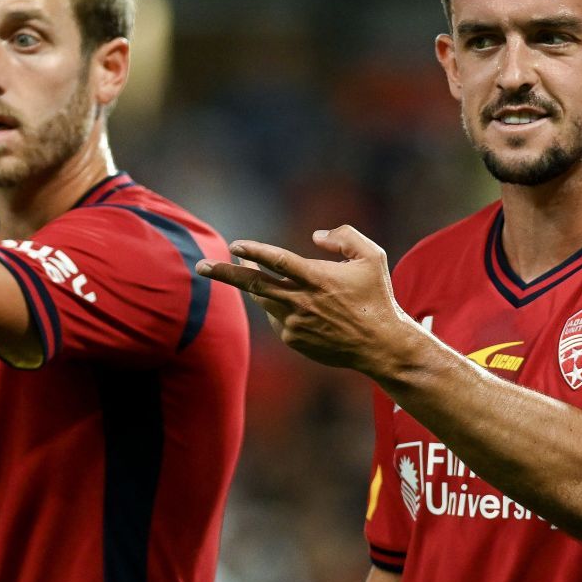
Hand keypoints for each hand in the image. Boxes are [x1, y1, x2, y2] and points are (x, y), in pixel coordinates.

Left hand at [197, 226, 416, 374]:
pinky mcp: (293, 339)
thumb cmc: (377, 298)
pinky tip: (295, 304)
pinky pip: (276, 318)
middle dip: (223, 275)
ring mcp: (295, 323)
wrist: (380, 345)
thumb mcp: (372, 256)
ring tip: (248, 273)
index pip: (277, 260)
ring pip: (263, 300)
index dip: (254, 251)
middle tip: (201, 267)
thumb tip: (315, 236)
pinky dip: (277, 307)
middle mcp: (301, 301)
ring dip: (254, 286)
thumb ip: (345, 236)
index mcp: (317, 278)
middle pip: (253, 284)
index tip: (235, 246)